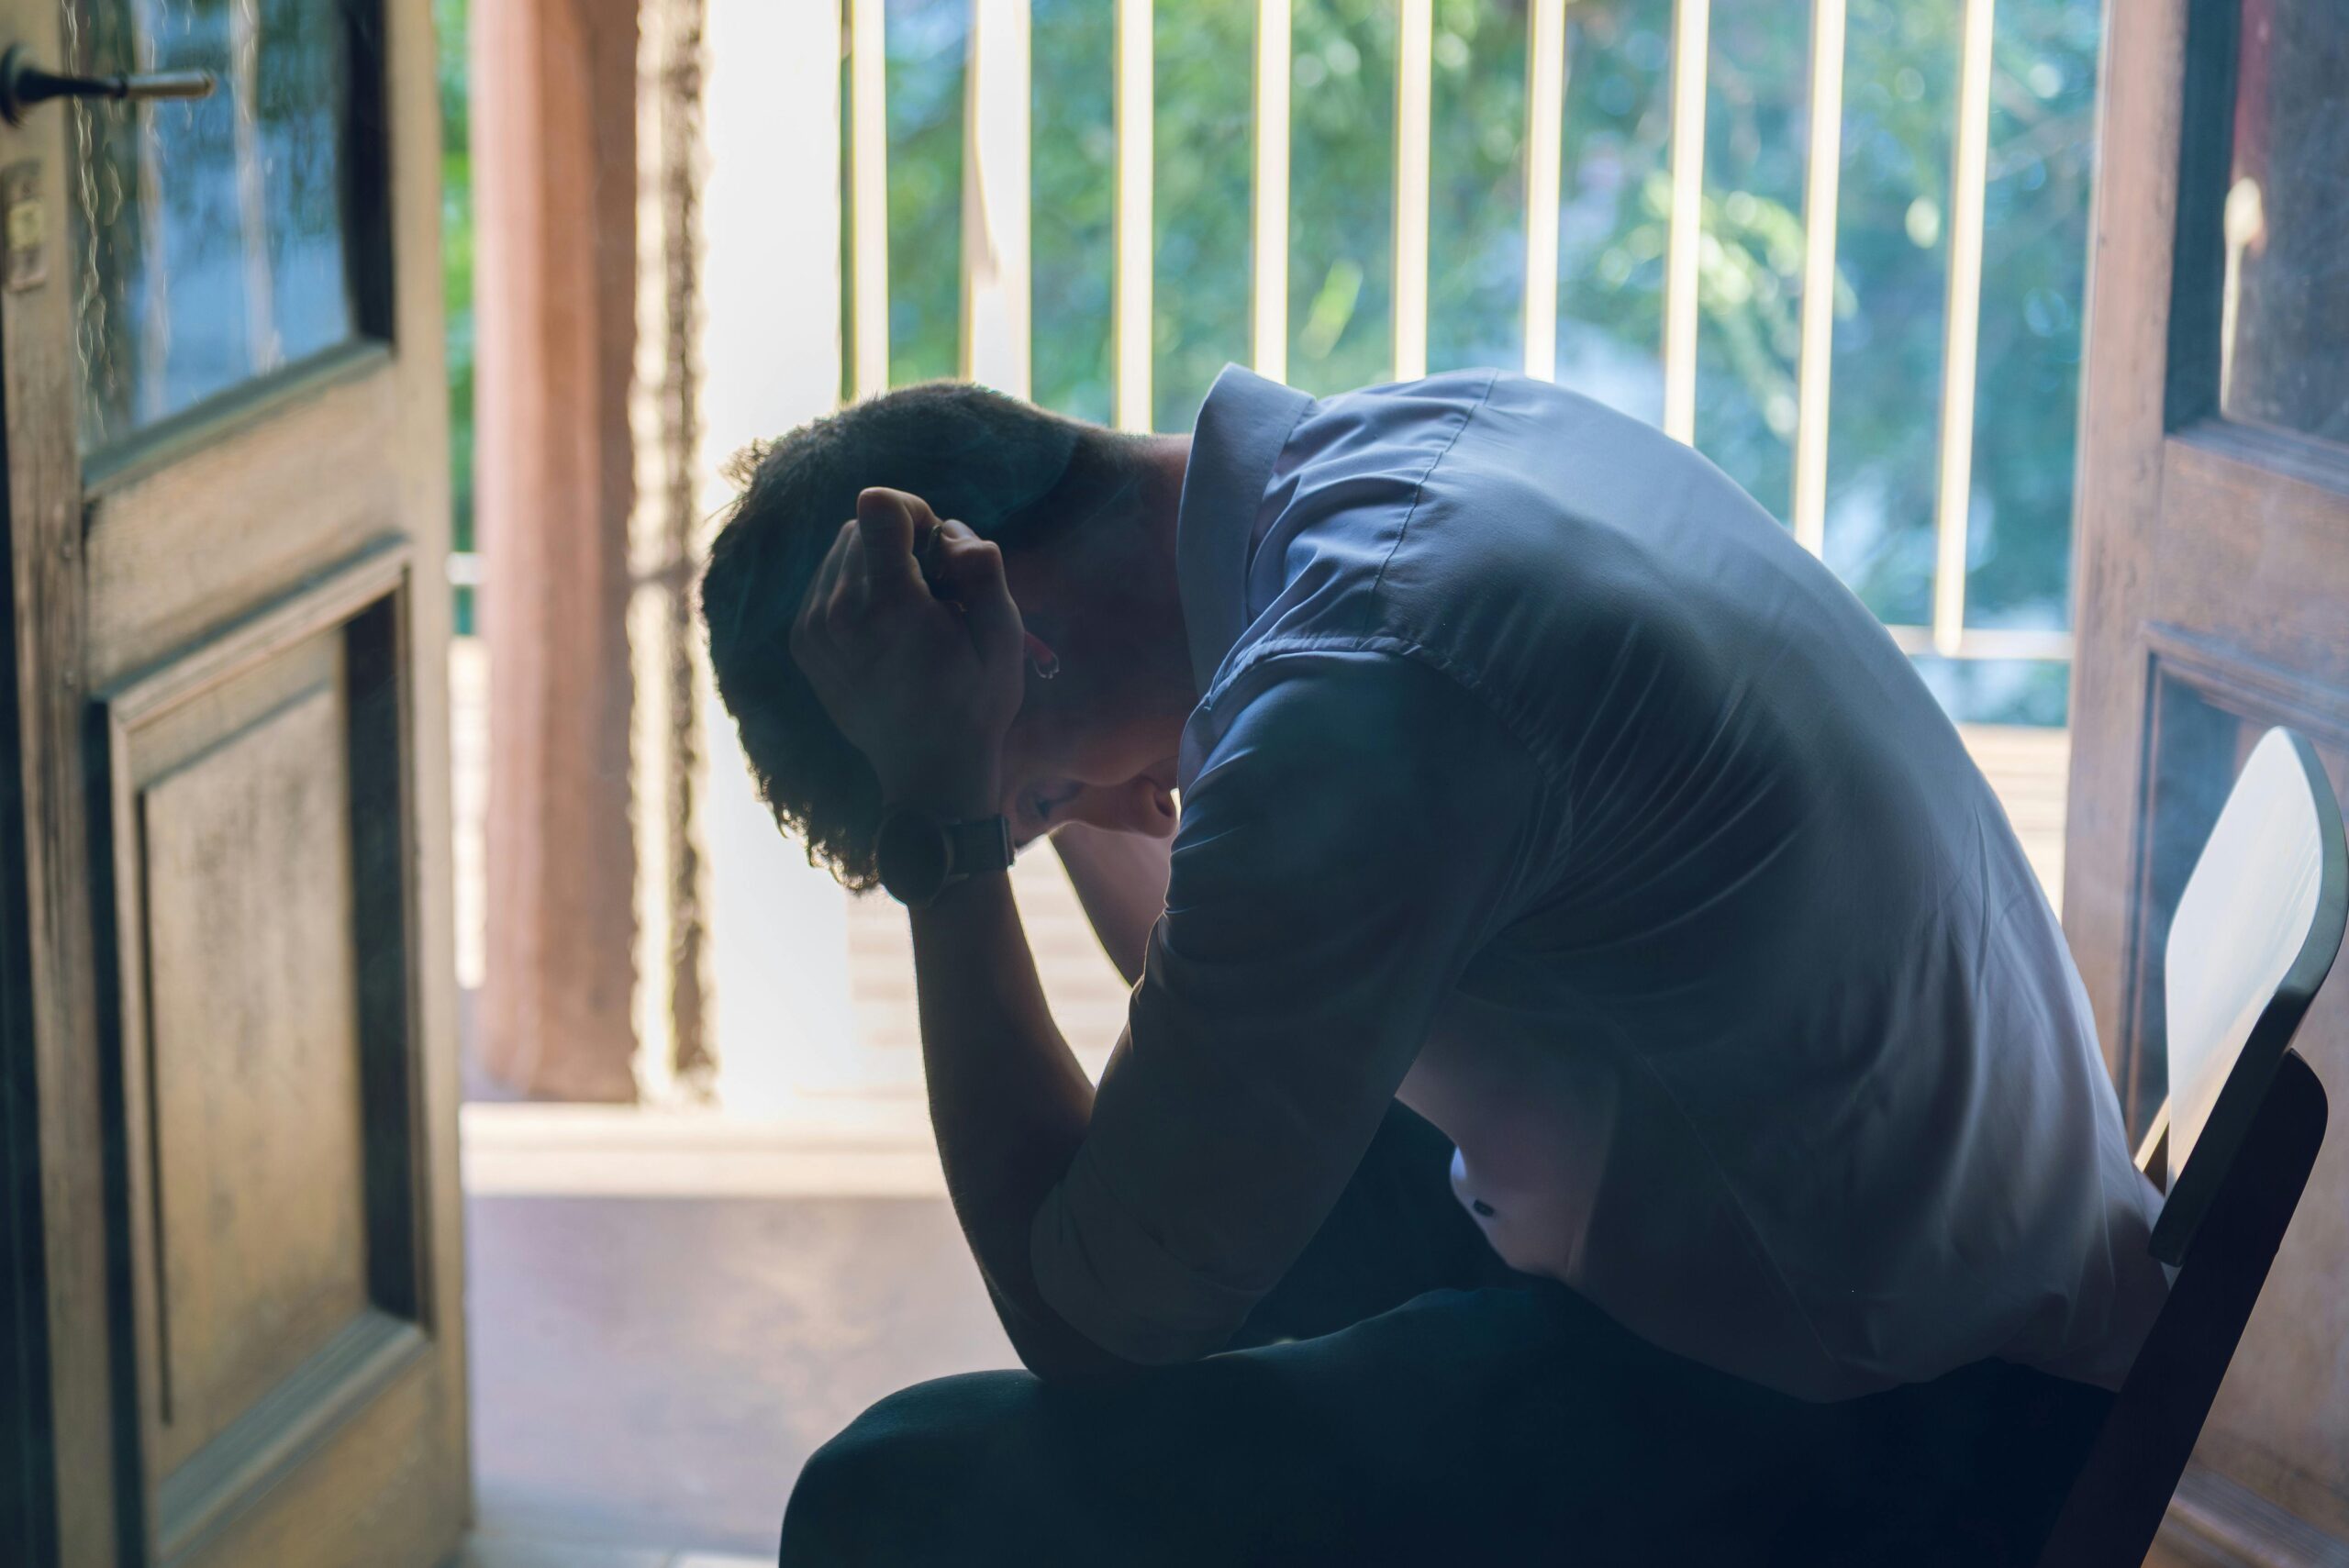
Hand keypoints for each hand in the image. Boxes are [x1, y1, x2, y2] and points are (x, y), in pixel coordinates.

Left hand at [790, 487, 1024, 815]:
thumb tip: (951, 535)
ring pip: (841, 549)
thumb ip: (984, 569)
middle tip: (933, 588)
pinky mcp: (803, 641)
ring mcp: (814, 628)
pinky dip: (856, 588)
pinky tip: (885, 627)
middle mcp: (840, 612)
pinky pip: (826, 581)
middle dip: (900, 539)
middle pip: (860, 524)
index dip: (915, 511)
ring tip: (910, 612)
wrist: (929, 772)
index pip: (878, 505)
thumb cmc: (976, 704)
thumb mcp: (1004, 637)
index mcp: (891, 606)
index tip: (936, 548)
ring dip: (877, 562)